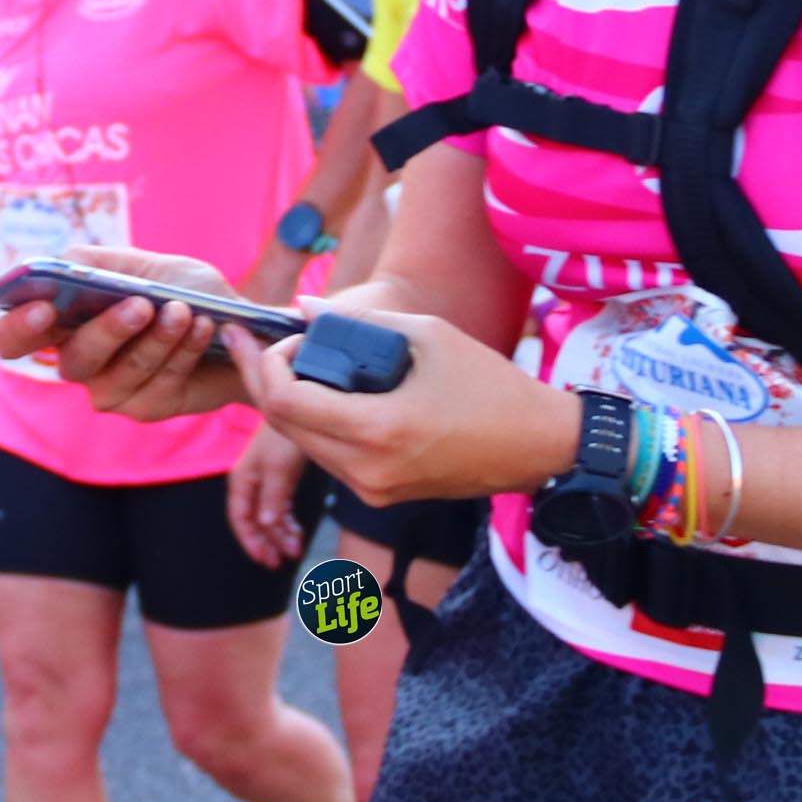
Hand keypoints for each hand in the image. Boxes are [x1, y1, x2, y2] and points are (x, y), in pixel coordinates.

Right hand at [0, 246, 249, 423]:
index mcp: (66, 323)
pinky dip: (182, 352)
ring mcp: (112, 391)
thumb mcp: (149, 267)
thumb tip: (62, 262)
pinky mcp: (146, 409)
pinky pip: (157, 385)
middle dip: (107, 331)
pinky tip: (203, 328)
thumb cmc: (188, 294)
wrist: (245, 329)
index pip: (15, 338)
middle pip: (71, 361)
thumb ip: (102, 263)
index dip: (18, 328)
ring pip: (119, 374)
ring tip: (185, 310)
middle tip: (141, 304)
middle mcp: (81, 362)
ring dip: (156, 340)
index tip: (42, 308)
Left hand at [217, 301, 570, 507]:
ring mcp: (371, 489)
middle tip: (264, 346)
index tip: (286, 339)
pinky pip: (328, 457)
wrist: (538, 446)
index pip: (285, 404)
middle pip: (282, 428)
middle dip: (266, 383)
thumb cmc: (490, 384)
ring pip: (302, 445)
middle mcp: (366, 470)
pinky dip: (317, 423)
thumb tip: (302, 307)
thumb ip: (359, 319)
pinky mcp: (380, 495)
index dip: (269, 366)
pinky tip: (323, 391)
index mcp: (377, 431)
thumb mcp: (428, 334)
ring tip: (295, 363)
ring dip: (289, 404)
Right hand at [226, 419, 311, 568]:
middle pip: (253, 520)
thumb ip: (271, 497)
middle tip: (280, 562)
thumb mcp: (278, 467)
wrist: (297, 405)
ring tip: (296, 549)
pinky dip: (288, 519)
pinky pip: (280, 504)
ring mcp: (266, 478)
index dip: (251, 541)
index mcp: (243, 480)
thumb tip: (265, 526)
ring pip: (269, 514)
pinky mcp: (281, 474)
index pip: (241, 518)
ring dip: (280, 533)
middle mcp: (251, 481)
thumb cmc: (284, 434)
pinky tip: (298, 531)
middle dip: (266, 542)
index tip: (266, 560)